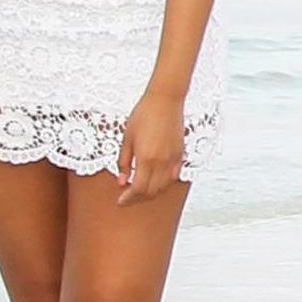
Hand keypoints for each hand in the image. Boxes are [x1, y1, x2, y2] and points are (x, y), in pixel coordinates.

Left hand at [109, 83, 187, 199]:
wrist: (165, 100)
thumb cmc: (143, 114)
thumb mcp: (127, 138)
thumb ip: (124, 162)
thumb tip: (122, 181)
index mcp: (146, 158)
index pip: (138, 189)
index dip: (129, 198)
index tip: (121, 201)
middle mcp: (161, 162)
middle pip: (151, 191)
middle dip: (138, 198)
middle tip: (128, 198)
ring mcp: (173, 158)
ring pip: (163, 186)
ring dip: (151, 192)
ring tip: (140, 190)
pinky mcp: (180, 154)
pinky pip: (173, 176)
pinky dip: (164, 183)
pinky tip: (156, 180)